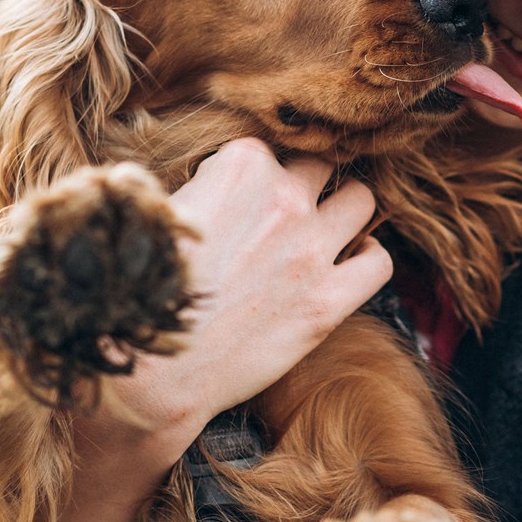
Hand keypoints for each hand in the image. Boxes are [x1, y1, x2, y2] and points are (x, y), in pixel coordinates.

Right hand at [94, 140, 391, 445]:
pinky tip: (349, 264)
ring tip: (327, 231)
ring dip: (344, 211)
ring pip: (361, 200)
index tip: (237, 203)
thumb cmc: (142, 291)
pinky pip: (378, 262)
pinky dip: (368, 258)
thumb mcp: (159, 211)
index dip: (251, 177)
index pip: (266, 150)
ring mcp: (313, 249)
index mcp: (241, 166)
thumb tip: (209, 177)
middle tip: (284, 215)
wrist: (151, 370)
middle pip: (319, 166)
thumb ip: (196, 183)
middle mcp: (285, 198)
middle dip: (303, 186)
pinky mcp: (329, 301)